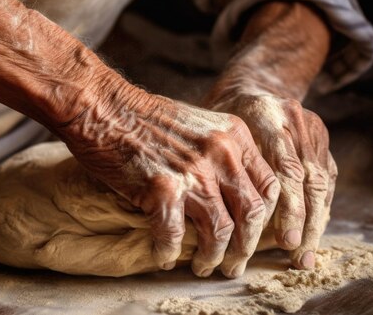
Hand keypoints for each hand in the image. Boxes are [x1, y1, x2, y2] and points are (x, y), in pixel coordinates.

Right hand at [57, 79, 279, 277]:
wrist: (102, 106)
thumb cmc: (142, 115)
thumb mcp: (197, 123)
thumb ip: (219, 152)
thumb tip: (229, 192)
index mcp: (233, 135)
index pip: (269, 186)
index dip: (265, 219)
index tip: (253, 235)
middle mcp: (221, 153)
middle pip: (251, 214)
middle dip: (246, 247)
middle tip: (234, 264)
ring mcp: (193, 172)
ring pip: (220, 232)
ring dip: (212, 257)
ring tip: (203, 267)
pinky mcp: (162, 189)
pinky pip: (174, 236)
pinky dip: (169, 253)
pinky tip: (163, 258)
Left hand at [207, 92, 336, 268]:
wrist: (251, 83)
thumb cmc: (218, 114)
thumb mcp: (210, 130)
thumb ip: (216, 163)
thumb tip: (207, 217)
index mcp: (263, 113)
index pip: (284, 167)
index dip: (288, 208)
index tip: (283, 241)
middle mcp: (292, 117)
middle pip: (308, 177)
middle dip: (304, 221)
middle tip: (295, 255)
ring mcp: (311, 125)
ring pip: (322, 180)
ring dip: (315, 221)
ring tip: (304, 254)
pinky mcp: (321, 136)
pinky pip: (327, 175)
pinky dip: (320, 206)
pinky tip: (310, 231)